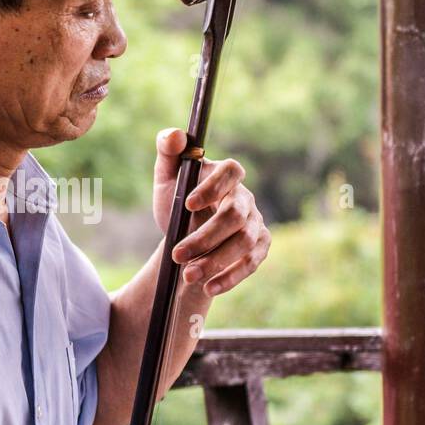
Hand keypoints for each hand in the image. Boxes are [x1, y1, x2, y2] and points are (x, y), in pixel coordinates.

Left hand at [153, 128, 270, 297]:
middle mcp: (245, 197)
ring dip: (216, 261)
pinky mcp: (259, 247)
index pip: (231, 172)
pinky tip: (209, 288)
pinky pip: (252, 262)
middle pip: (235, 216)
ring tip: (188, 275)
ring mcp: (255, 223)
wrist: (184, 236)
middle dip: (205, 238)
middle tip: (177, 255)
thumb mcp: (165, 177)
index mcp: (226, 175)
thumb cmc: (175, 200)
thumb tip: (176, 135)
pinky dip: (231, 277)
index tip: (187, 204)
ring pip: (244, 242)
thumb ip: (167, 151)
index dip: (213, 187)